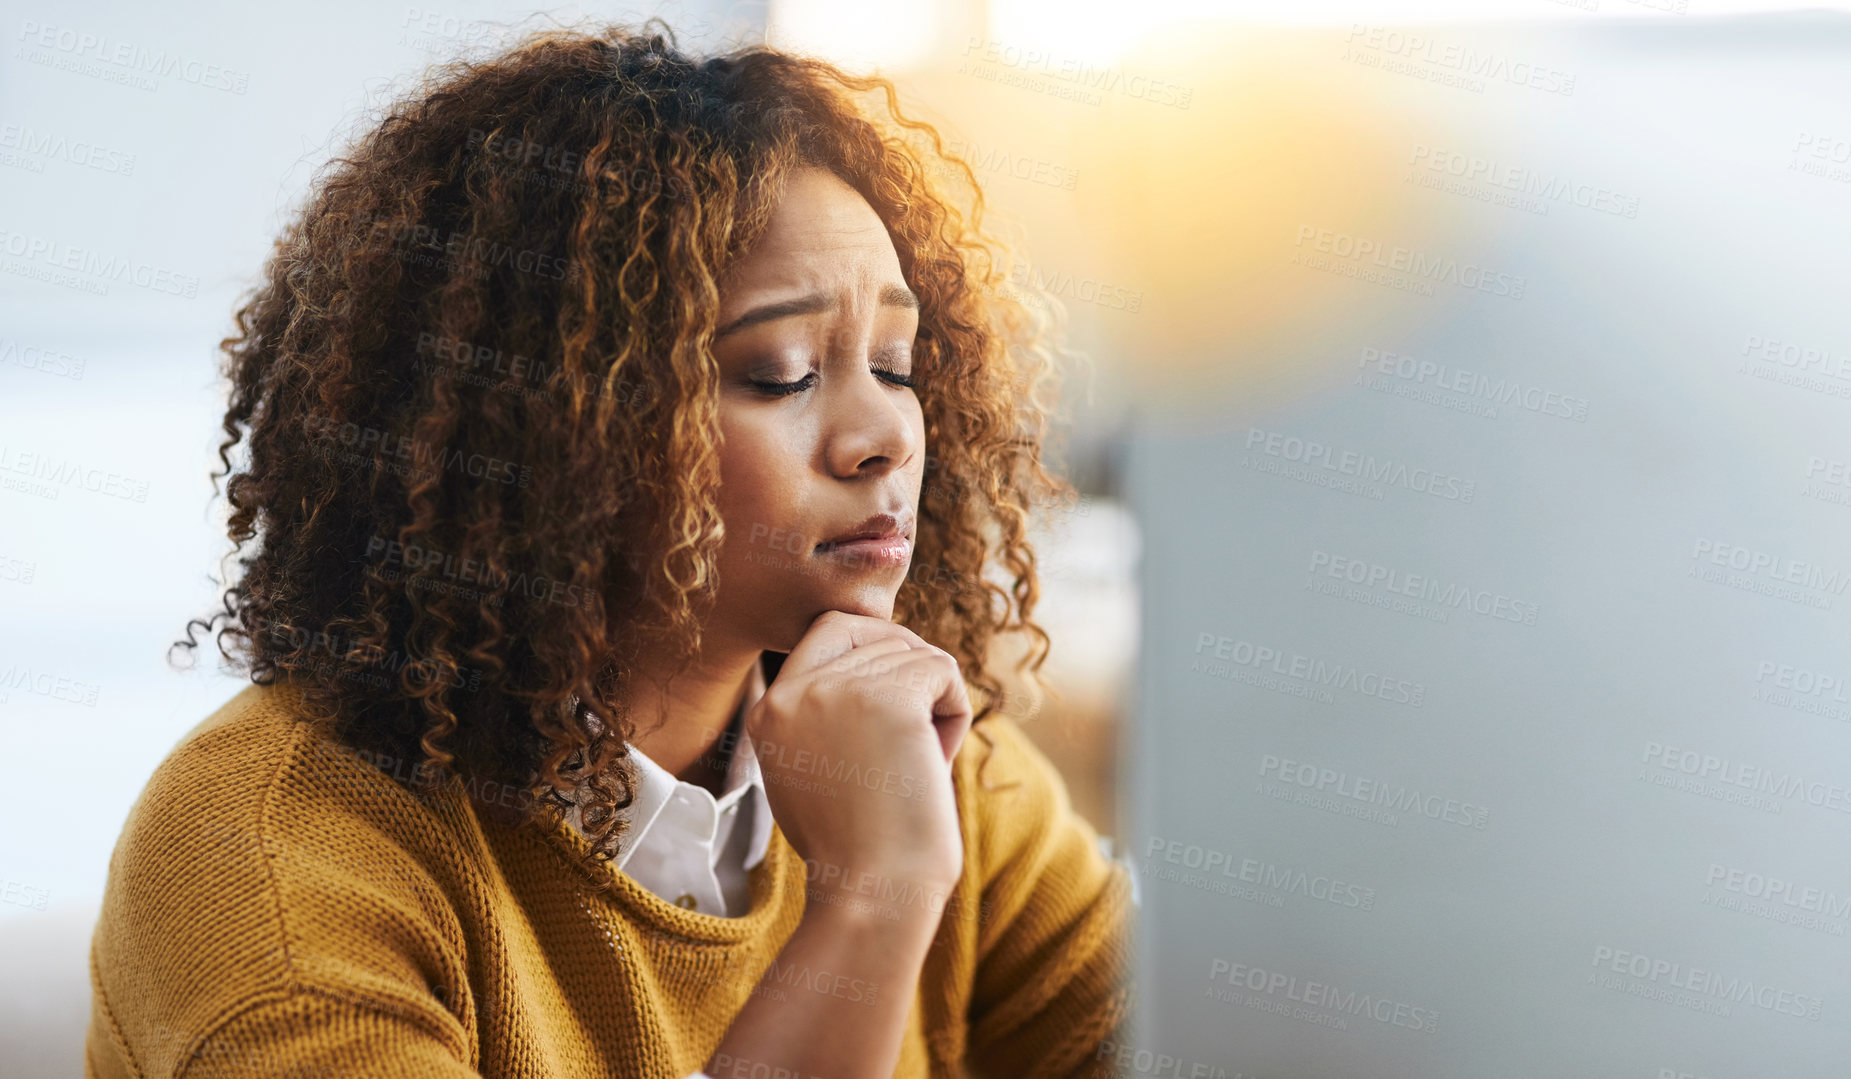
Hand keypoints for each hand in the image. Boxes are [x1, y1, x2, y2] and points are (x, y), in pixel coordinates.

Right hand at [744, 610, 972, 910]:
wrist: (873, 894)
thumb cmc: (855, 847)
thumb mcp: (811, 770)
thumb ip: (823, 713)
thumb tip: (879, 660)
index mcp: (769, 709)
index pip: (829, 628)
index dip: (876, 644)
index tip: (902, 686)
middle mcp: (796, 691)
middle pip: (878, 634)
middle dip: (912, 673)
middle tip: (923, 728)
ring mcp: (839, 691)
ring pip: (917, 655)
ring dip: (935, 705)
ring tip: (920, 767)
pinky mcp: (889, 700)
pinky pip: (943, 671)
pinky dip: (955, 713)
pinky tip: (939, 761)